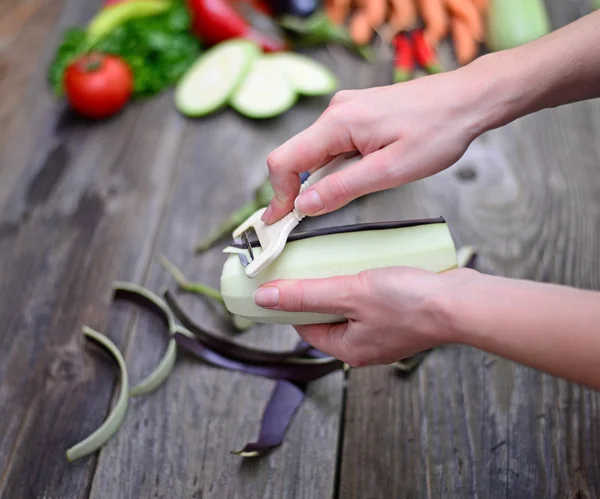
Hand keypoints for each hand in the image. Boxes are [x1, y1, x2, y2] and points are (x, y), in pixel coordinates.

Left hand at [253, 266, 477, 365]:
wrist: (463, 303)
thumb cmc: (411, 304)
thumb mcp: (349, 294)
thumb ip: (306, 295)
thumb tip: (266, 298)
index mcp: (348, 349)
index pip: (305, 326)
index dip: (292, 302)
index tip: (284, 279)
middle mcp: (365, 343)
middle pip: (328, 313)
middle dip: (320, 287)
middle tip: (315, 263)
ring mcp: (385, 329)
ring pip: (351, 303)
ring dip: (344, 280)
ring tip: (342, 259)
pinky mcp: (401, 313)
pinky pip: (373, 297)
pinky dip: (366, 279)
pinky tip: (368, 262)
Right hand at [261, 69, 486, 223]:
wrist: (468, 99)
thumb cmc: (438, 131)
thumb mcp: (390, 171)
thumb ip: (343, 188)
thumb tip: (304, 204)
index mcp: (338, 123)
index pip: (285, 161)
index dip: (278, 194)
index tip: (279, 222)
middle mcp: (336, 111)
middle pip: (295, 156)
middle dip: (295, 190)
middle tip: (301, 220)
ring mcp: (347, 110)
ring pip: (314, 151)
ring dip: (318, 179)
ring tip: (338, 199)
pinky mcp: (358, 113)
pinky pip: (333, 143)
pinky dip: (333, 166)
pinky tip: (355, 176)